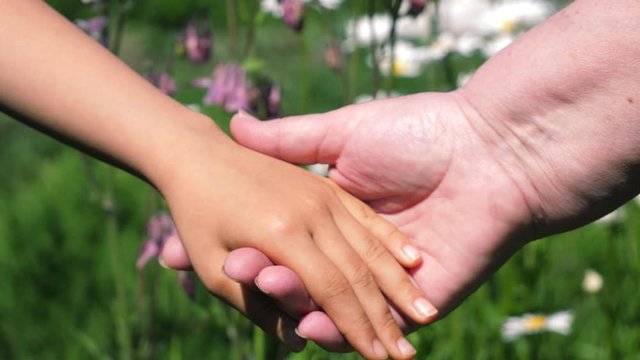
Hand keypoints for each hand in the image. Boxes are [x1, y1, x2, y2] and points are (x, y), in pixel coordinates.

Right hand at [163, 92, 535, 349]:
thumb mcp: (344, 132)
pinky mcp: (423, 300)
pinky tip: (303, 322)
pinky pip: (373, 320)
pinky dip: (338, 326)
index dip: (242, 240)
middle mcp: (359, 250)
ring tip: (255, 286)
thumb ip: (292, 139)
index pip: (282, 238)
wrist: (492, 150)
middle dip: (256, 272)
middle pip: (301, 275)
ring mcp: (389, 280)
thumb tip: (235, 124)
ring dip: (292, 299)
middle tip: (215, 265)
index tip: (191, 240)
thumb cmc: (420, 131)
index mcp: (342, 215)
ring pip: (332, 303)